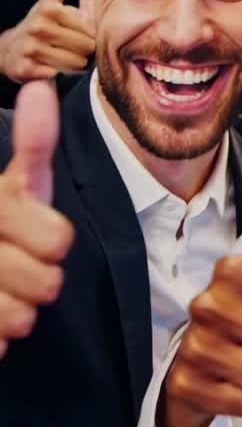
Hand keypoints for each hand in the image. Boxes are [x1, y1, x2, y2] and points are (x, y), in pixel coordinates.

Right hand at [0, 0, 93, 83]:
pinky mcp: (26, 69)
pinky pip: (60, 75)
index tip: (76, 35)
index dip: (89, 36)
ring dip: (74, 64)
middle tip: (69, 48)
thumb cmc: (40, 25)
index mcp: (49, 9)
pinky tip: (49, 67)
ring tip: (61, 57)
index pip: (90, 31)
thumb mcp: (51, 2)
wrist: (8, 50)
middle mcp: (38, 27)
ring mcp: (30, 48)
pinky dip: (59, 74)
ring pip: (75, 63)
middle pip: (86, 48)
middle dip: (83, 51)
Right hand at [0, 82, 73, 358]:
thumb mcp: (20, 183)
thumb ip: (34, 144)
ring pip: (23, 316)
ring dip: (21, 311)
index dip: (53, 240)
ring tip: (4, 291)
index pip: (51, 237)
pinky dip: (0, 338)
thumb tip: (40, 88)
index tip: (42, 234)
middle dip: (43, 279)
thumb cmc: (4, 226)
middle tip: (22, 267)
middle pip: (46, 281)